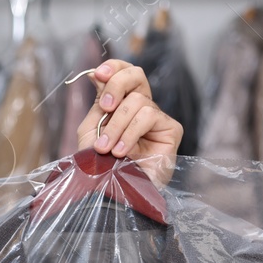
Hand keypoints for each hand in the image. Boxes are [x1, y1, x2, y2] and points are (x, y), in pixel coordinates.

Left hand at [76, 60, 183, 184]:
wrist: (111, 194)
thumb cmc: (100, 167)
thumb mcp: (91, 131)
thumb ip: (97, 104)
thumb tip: (94, 73)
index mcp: (122, 104)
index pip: (124, 72)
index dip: (113, 67)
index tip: (97, 74)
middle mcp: (141, 108)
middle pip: (136, 75)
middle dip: (116, 85)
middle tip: (105, 108)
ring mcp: (157, 118)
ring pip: (138, 101)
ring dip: (117, 126)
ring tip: (107, 149)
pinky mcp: (170, 130)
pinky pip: (149, 116)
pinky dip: (130, 133)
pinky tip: (122, 152)